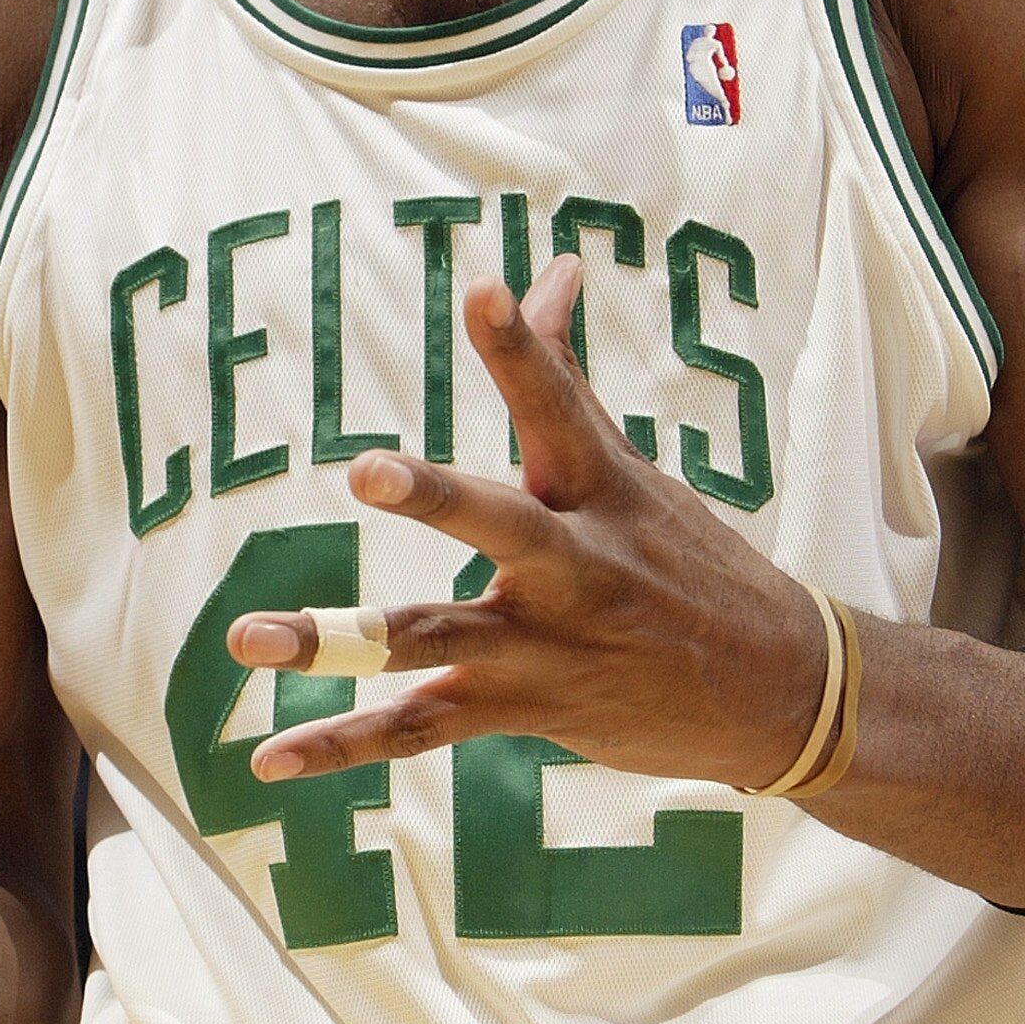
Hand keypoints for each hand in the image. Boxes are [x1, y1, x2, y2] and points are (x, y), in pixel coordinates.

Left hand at [228, 254, 823, 790]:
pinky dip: (344, 741)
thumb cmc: (689, 560)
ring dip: (338, 638)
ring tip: (248, 637)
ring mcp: (546, 643)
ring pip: (434, 637)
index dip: (522, 347)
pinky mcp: (525, 707)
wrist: (776, 692)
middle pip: (500, 523)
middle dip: (435, 498)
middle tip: (364, 472)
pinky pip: (421, 726)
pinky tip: (272, 756)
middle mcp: (575, 565)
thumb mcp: (631, 468)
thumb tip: (551, 266)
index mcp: (601, 489)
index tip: (488, 289)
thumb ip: (562, 372)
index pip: (558, 404)